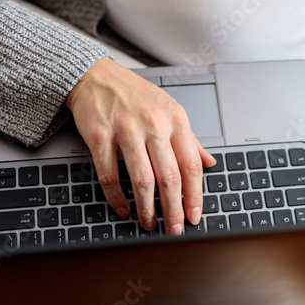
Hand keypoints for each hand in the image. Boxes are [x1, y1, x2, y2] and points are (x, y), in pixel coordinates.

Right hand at [66, 57, 216, 234]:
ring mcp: (126, 131)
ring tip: (149, 223)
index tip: (194, 215)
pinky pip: (109, 175)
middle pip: (169, 177)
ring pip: (142, 180)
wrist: (95, 76)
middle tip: (173, 228)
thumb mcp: (169, 109)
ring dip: (147, 208)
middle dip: (173, 209)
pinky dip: (117, 198)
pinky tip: (123, 209)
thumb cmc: (134, 94)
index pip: (191, 164)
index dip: (195, 195)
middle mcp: (153, 125)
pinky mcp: (99, 136)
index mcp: (175, 119)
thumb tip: (209, 162)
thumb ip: (190, 138)